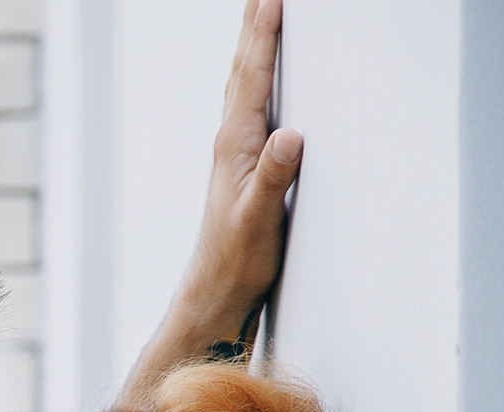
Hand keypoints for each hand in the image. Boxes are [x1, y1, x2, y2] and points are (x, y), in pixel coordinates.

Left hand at [180, 0, 304, 336]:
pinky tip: (258, 74)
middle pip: (244, 68)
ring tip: (261, 13)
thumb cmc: (236, 261)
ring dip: (252, 44)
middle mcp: (230, 141)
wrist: (214, 293)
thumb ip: (274, 177)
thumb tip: (290, 136)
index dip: (262, 36)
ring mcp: (234, 152)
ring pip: (244, 83)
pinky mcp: (242, 164)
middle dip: (254, 25)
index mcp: (235, 145)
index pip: (252, 78)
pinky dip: (256, 76)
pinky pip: (250, 104)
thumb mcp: (259, 220)